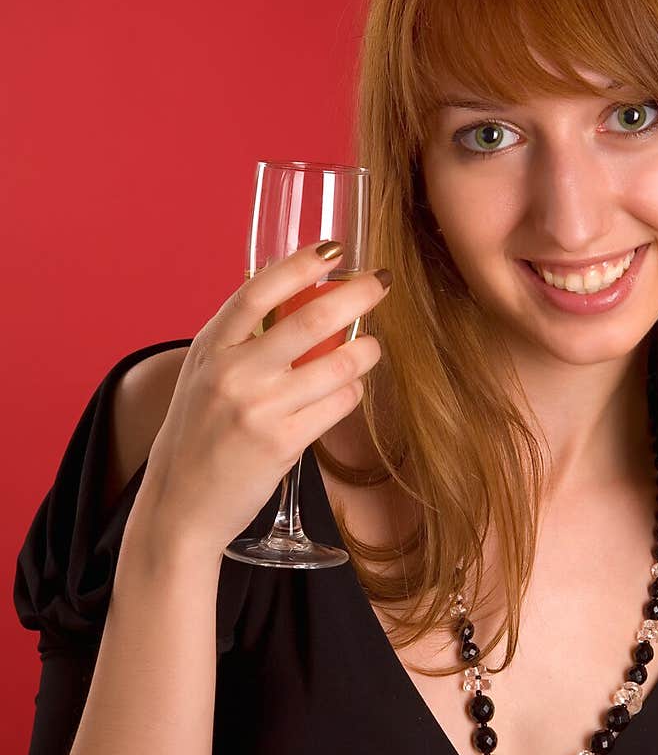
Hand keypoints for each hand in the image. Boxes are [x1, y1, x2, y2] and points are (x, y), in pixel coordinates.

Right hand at [134, 243, 389, 556]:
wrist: (180, 506)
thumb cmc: (197, 437)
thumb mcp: (203, 376)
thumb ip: (240, 343)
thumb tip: (296, 302)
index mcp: (210, 347)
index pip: (257, 290)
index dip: (300, 264)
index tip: (333, 249)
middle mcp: (232, 372)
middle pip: (309, 319)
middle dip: (356, 293)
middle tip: (380, 282)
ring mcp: (259, 409)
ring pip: (337, 364)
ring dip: (366, 351)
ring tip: (371, 347)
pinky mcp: (283, 444)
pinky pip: (338, 404)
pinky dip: (352, 392)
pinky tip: (349, 390)